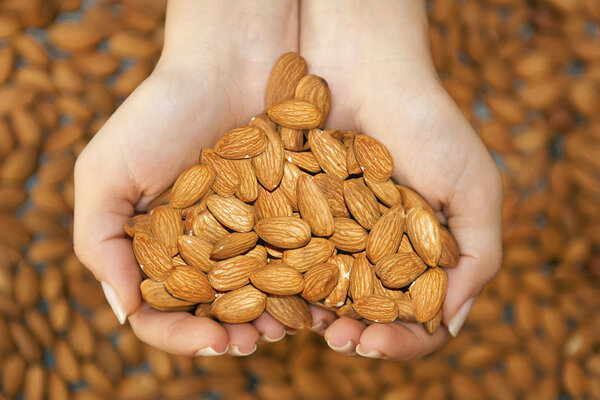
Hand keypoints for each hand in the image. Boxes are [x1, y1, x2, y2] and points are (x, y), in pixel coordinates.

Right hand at [74, 0, 298, 356]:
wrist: (229, 62)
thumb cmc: (159, 112)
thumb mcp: (106, 173)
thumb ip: (99, 243)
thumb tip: (123, 312)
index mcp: (158, 248)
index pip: (162, 311)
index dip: (182, 334)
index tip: (212, 340)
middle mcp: (205, 248)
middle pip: (216, 310)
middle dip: (233, 335)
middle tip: (253, 342)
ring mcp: (252, 233)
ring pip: (262, 294)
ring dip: (274, 318)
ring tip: (288, 326)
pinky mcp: (293, 214)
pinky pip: (301, 260)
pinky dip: (307, 283)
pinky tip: (320, 296)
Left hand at [300, 0, 502, 358]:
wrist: (365, 68)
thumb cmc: (428, 123)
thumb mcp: (473, 189)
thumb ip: (478, 257)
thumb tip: (451, 323)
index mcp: (420, 254)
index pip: (414, 316)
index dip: (400, 339)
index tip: (376, 343)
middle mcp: (375, 251)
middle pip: (366, 313)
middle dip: (356, 335)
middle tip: (341, 341)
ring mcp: (333, 235)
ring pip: (323, 294)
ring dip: (316, 319)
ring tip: (311, 327)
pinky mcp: (293, 213)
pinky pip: (286, 257)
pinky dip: (283, 281)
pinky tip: (276, 292)